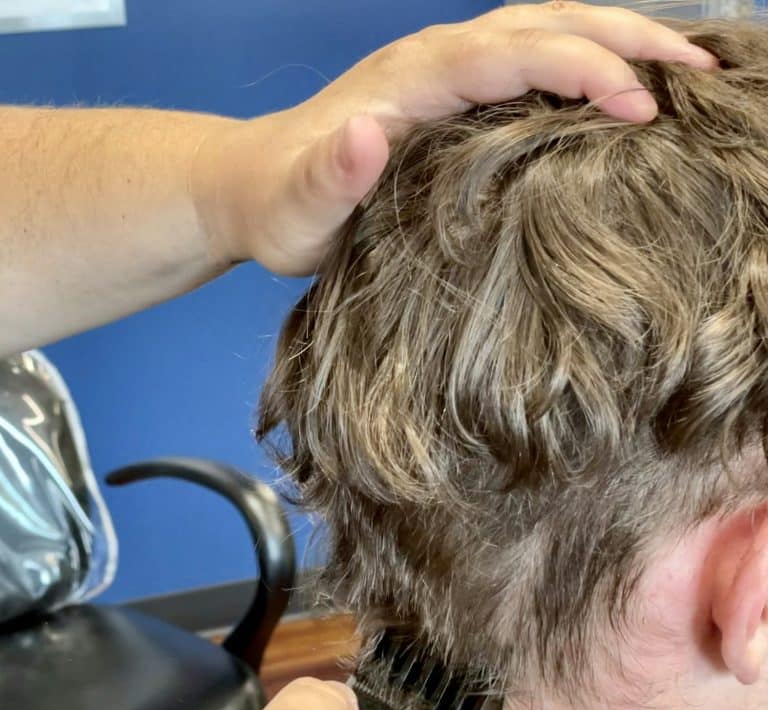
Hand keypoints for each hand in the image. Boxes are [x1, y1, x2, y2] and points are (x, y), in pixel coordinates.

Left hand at [192, 2, 716, 274]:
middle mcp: (435, 59)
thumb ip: (331, 175)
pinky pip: (533, 53)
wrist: (252, 185)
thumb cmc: (280, 207)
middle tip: (702, 71)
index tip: (642, 108)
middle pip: (547, 21)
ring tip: (686, 66)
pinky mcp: (452, 89)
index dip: (583, 70)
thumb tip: (371, 131)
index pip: (515, 53)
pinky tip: (620, 83)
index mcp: (411, 80)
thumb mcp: (298, 210)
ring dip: (619, 37)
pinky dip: (587, 55)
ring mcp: (446, 68)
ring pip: (547, 26)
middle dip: (629, 39)